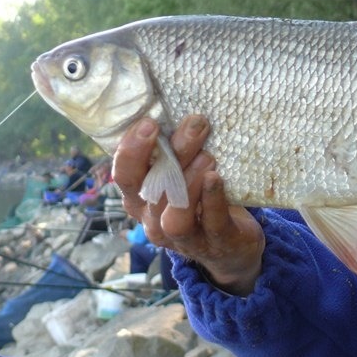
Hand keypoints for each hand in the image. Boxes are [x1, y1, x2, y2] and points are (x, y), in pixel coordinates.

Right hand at [111, 115, 265, 294]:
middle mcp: (154, 222)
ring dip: (190, 181)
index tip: (149, 122)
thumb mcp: (182, 175)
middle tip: (194, 124)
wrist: (231, 247)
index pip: (125, 177)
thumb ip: (175, 152)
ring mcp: (184, 238)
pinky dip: (212, 198)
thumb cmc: (201, 199)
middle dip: (170, 154)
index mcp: (141, 201)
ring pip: (176, 215)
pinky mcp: (216, 242)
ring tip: (208, 155)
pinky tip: (216, 178)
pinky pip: (210, 222)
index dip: (131, 151)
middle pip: (153, 190)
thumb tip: (181, 109)